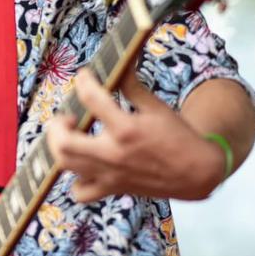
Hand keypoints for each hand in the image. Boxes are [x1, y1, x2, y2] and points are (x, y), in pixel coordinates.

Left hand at [46, 66, 224, 202]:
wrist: (197, 171)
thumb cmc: (178, 136)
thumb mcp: (156, 106)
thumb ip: (131, 86)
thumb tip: (120, 63)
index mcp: (126, 128)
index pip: (91, 98)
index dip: (83, 81)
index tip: (84, 76)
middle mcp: (114, 154)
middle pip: (63, 142)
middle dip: (57, 124)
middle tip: (68, 116)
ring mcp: (110, 174)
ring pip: (65, 165)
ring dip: (60, 146)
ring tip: (70, 136)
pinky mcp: (112, 189)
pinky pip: (80, 192)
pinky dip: (74, 180)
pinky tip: (82, 165)